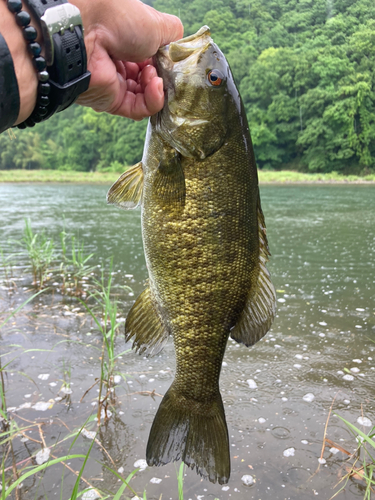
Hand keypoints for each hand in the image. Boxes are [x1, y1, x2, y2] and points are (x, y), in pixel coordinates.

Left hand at [71, 0, 182, 119]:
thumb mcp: (157, 23)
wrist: (88, 32)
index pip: (155, 58)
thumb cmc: (119, 19)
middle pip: (152, 79)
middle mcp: (122, 62)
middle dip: (163, 75)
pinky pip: (140, 109)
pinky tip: (156, 87)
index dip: (166, 60)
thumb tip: (178, 53)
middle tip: (163, 67)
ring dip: (158, 87)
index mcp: (129, 40)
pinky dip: (153, 100)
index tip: (171, 58)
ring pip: (148, 96)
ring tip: (155, 75)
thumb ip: (173, 37)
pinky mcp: (114, 102)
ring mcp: (118, 83)